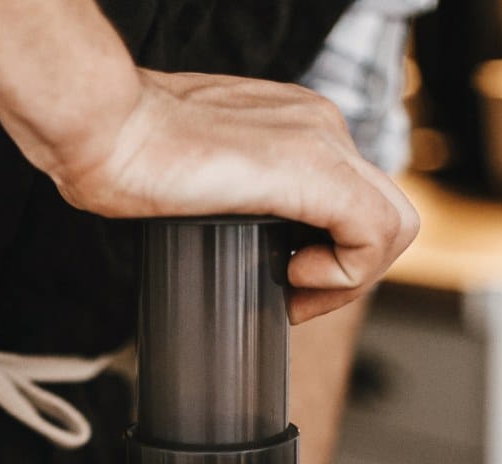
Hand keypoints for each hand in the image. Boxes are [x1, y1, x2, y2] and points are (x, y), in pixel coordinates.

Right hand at [0, 2, 417, 323]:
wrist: (106, 129)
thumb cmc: (131, 158)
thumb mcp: (204, 189)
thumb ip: (240, 207)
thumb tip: (252, 255)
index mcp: (298, 129)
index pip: (358, 201)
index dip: (336, 260)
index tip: (288, 285)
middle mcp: (320, 127)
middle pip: (388, 216)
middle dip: (351, 276)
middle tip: (296, 299)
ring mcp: (322, 142)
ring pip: (395, 226)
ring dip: (350, 280)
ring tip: (294, 289)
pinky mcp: (314, 168)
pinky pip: (374, 234)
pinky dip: (344, 274)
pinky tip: (293, 275)